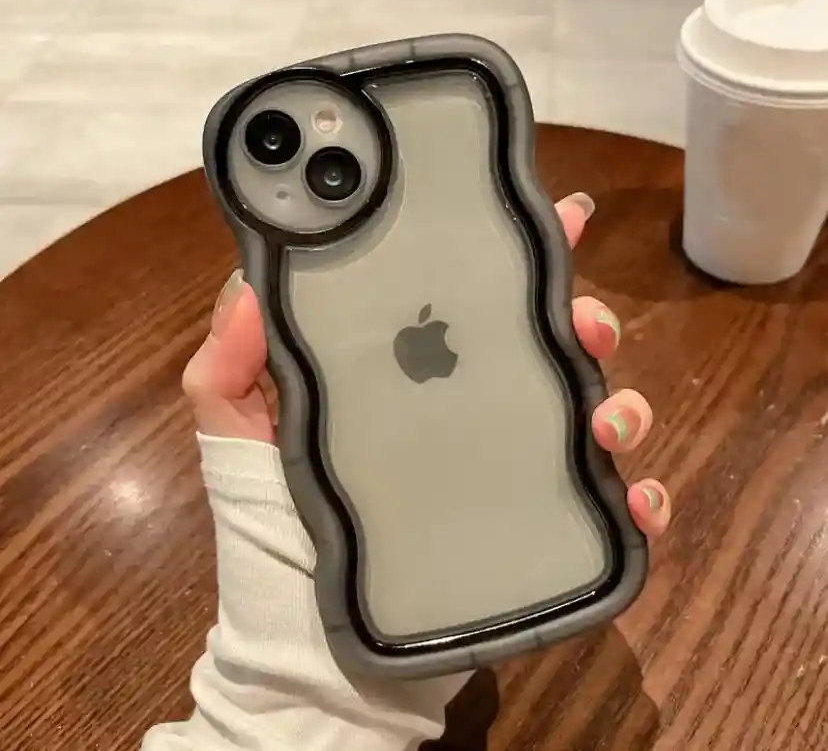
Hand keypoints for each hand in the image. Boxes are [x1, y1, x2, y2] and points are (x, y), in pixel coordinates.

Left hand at [182, 192, 670, 537]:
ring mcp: (506, 475)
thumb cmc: (273, 531)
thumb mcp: (236, 437)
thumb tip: (253, 285)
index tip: (558, 219)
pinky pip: (605, 512)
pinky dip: (636, 500)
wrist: (312, 647)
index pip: (467, 301)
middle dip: (583, 323)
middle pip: (546, 350)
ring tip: (603, 421)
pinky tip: (635, 497)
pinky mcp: (533, 537)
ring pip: (590, 417)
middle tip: (584, 326)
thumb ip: (229, 364)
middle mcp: (466, 417)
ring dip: (619, 404)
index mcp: (412, 379)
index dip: (517, 258)